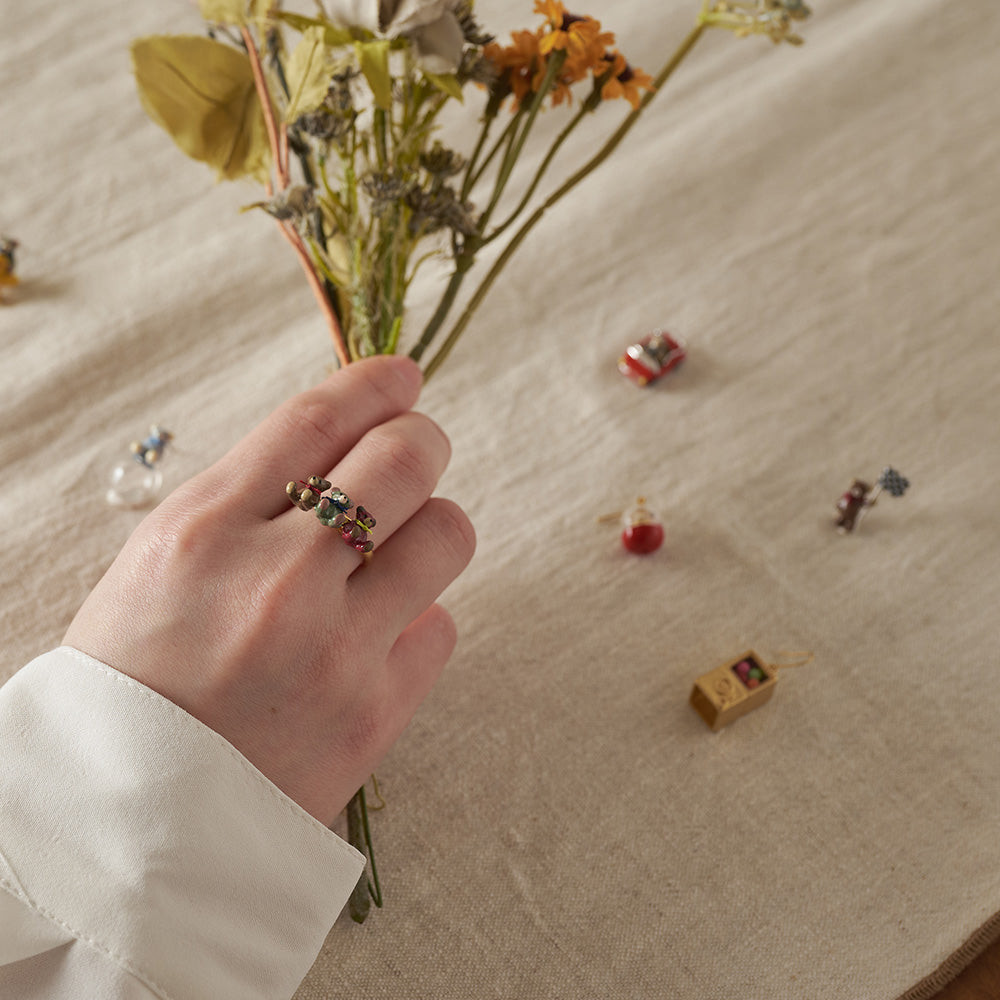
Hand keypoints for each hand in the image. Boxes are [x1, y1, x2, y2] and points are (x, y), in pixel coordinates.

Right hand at [64, 356, 474, 825]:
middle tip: (414, 456)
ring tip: (396, 555)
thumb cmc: (134, 684)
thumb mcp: (161, 565)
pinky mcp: (377, 713)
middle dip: (422, 441)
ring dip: (432, 529)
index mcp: (204, 529)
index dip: (375, 383)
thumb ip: (250, 503)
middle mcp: (278, 578)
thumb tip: (344, 455)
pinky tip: (378, 639)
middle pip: (407, 458)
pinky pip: (443, 627)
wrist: (123, 828)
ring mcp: (336, 648)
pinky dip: (419, 622)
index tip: (403, 376)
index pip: (318, 418)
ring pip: (448, 533)